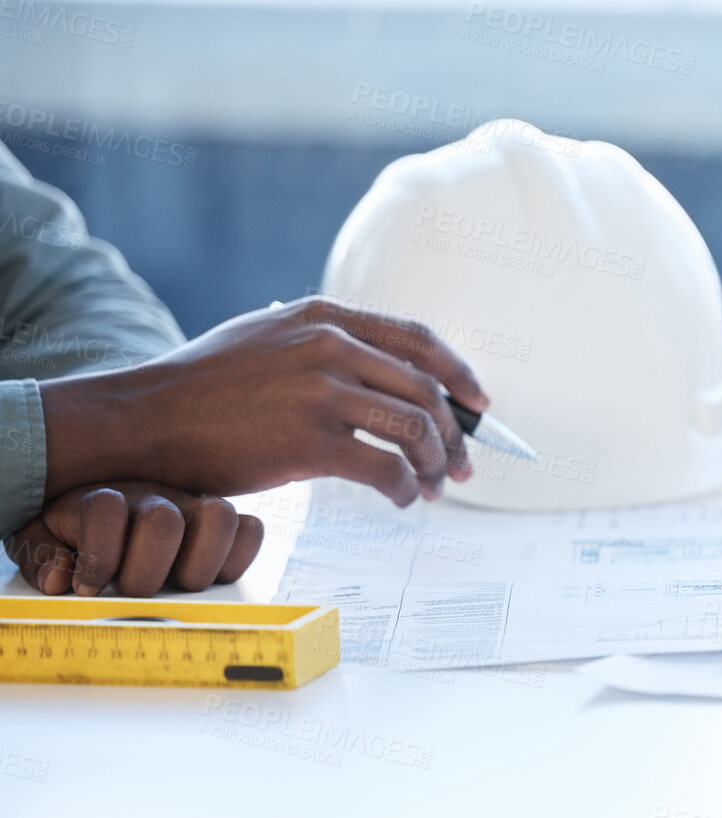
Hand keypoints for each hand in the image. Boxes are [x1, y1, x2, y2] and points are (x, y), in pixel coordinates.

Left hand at [5, 481, 263, 596]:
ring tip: (177, 587)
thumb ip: (39, 553)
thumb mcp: (40, 537)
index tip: (87, 587)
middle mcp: (155, 497)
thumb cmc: (73, 533)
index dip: (99, 557)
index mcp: (105, 497)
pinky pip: (253, 530)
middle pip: (163, 521)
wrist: (103, 516)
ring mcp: (195, 507)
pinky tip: (209, 578)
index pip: (107, 509)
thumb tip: (61, 579)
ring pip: (220, 516)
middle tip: (132, 591)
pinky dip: (238, 557)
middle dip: (146, 572)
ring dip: (198, 564)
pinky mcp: (227, 527)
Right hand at [39, 297, 489, 507]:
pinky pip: (385, 469)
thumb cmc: (204, 386)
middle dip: (455, 435)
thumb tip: (380, 369)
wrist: (145, 417)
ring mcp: (322, 392)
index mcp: (325, 316)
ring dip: (433, 466)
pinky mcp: (310, 441)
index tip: (480, 404)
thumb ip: (323, 342)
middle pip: (426, 392)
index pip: (419, 341)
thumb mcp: (268, 336)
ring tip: (430, 489)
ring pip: (414, 431)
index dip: (459, 375)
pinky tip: (400, 501)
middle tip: (460, 466)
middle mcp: (330, 346)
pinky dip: (403, 489)